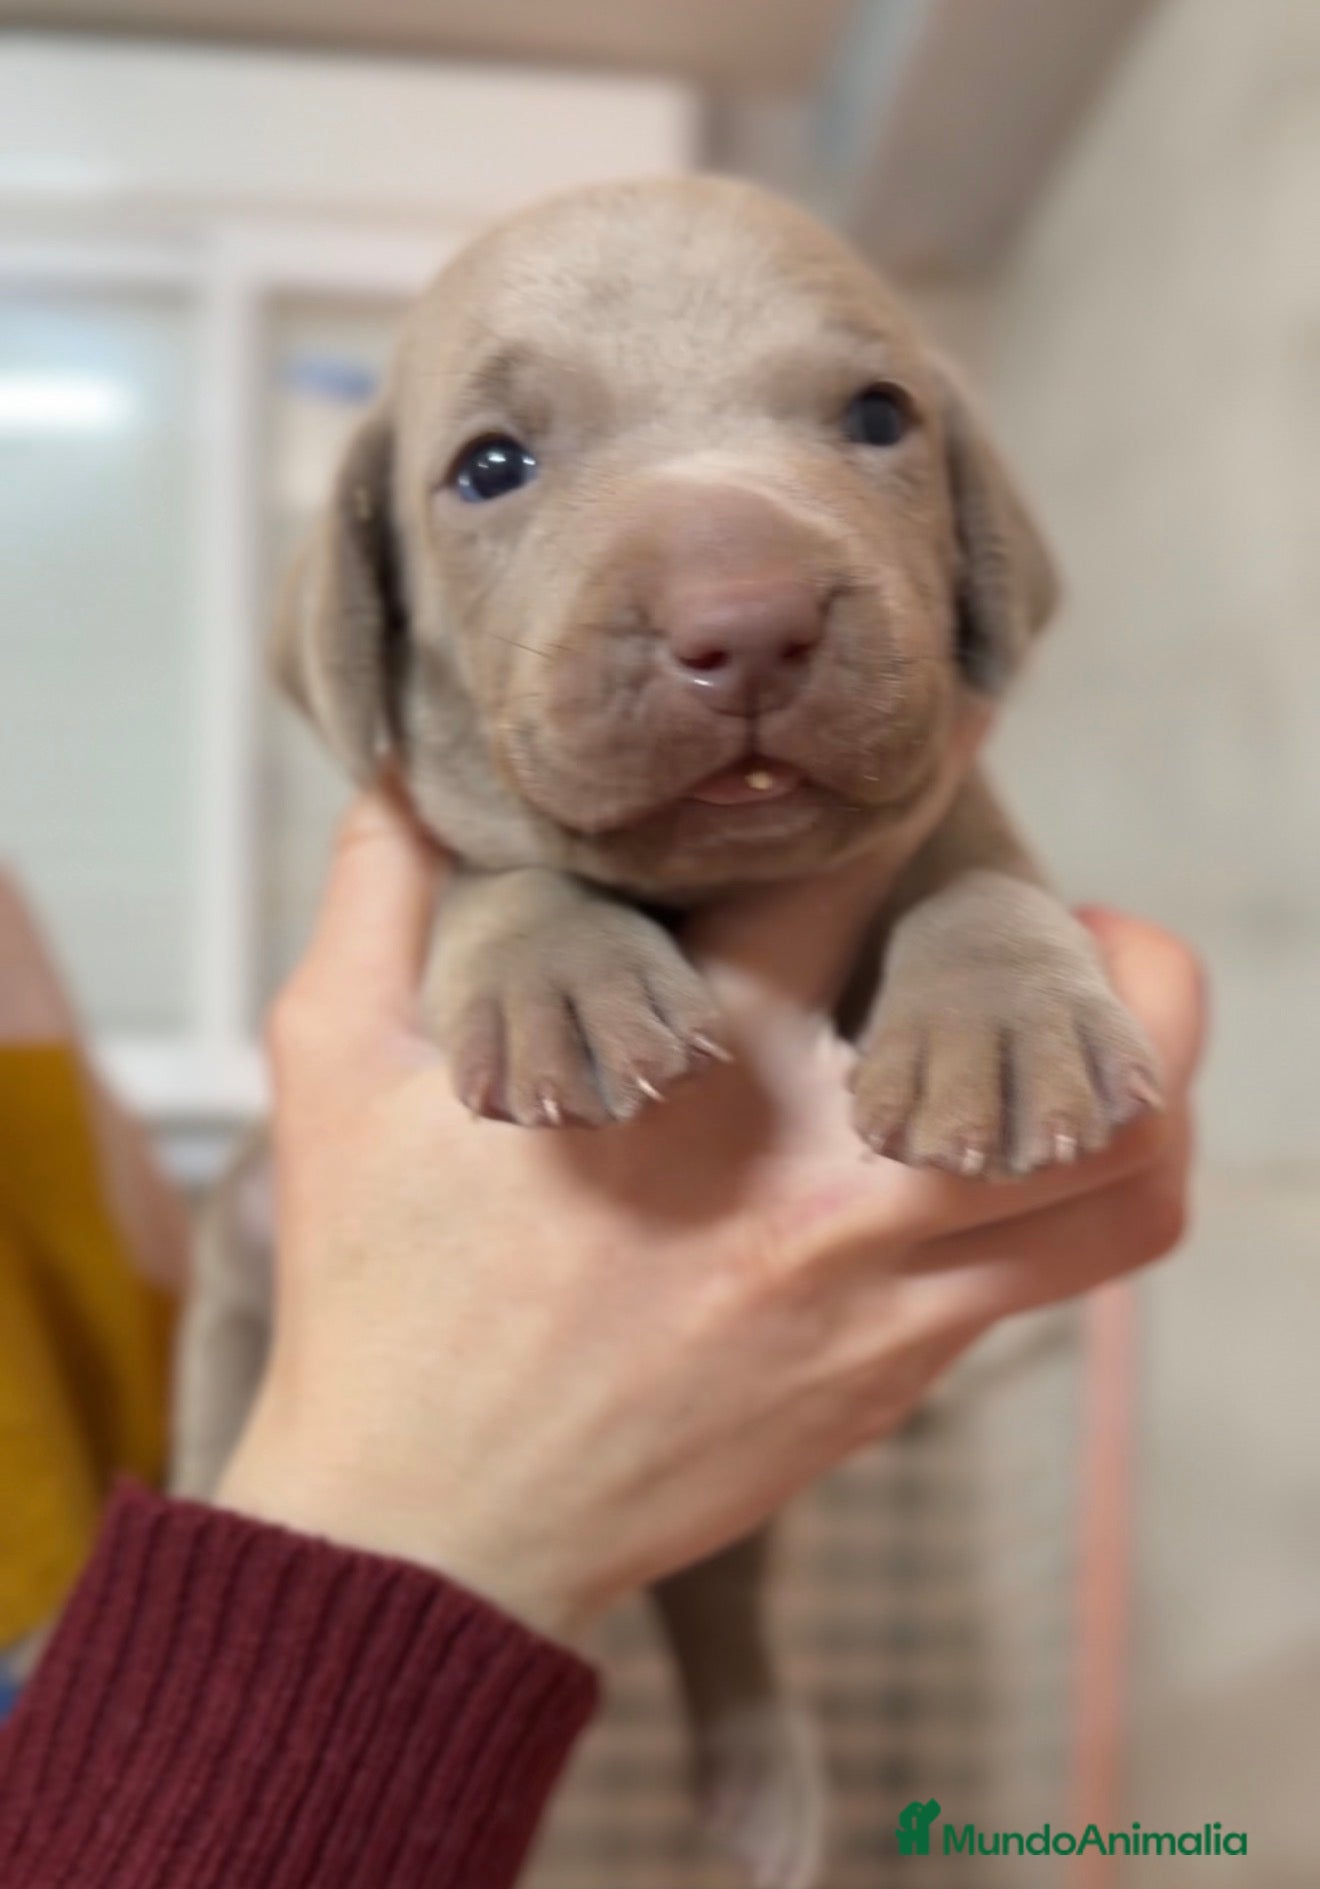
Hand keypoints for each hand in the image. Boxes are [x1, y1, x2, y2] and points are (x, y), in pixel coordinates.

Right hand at [218, 790, 1202, 1641]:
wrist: (434, 1531)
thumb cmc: (380, 1294)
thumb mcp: (336, 1068)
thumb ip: (382, 892)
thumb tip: (414, 772)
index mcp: (692, 1070)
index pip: (858, 870)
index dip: (921, 770)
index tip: (941, 729)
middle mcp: (819, 1177)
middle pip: (1053, 1031)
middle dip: (1100, 943)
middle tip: (1061, 904)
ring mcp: (880, 1290)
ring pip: (1117, 1169)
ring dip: (1147, 1075)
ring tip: (1094, 1024)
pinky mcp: (900, 1371)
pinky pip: (1078, 1267)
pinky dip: (1105, 1182)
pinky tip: (1030, 1138)